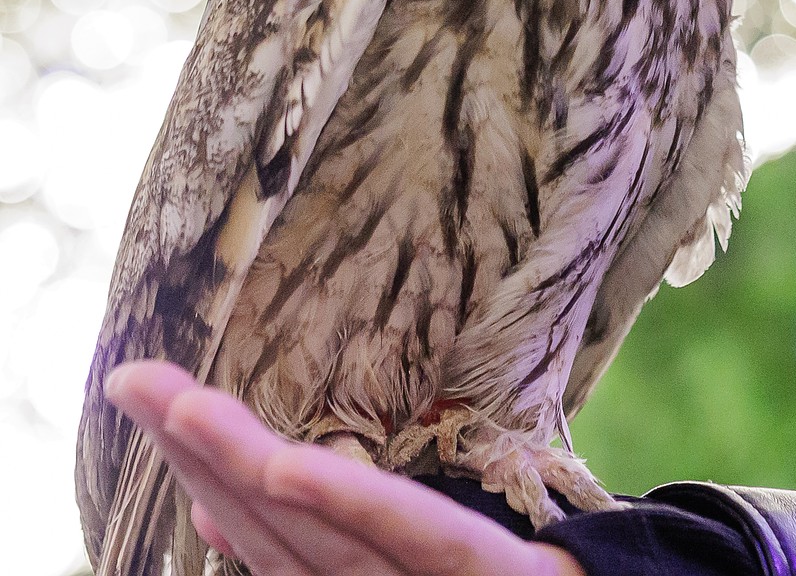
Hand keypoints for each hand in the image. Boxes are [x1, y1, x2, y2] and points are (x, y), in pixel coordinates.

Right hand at [104, 361, 585, 575]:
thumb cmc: (512, 575)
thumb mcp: (425, 550)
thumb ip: (345, 530)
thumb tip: (253, 488)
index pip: (272, 532)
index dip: (206, 474)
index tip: (156, 409)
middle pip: (280, 528)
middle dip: (203, 455)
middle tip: (137, 385)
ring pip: (322, 537)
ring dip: (244, 469)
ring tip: (180, 408)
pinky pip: (415, 540)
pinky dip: (346, 506)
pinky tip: (285, 467)